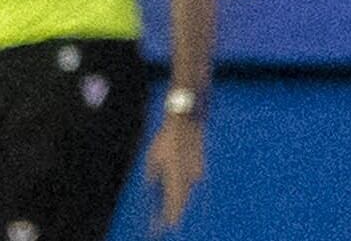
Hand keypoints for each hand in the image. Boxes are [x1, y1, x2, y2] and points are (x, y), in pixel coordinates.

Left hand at [145, 117, 204, 231]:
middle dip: (173, 214)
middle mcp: (188, 178)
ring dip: (179, 203)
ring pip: (187, 194)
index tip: (160, 228)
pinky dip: (185, 190)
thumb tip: (151, 186)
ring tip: (172, 212)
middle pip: (181, 203)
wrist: (187, 123)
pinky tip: (181, 193)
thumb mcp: (152, 157)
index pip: (171, 205)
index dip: (166, 218)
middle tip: (167, 224)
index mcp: (175, 178)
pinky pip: (191, 183)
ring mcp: (196, 173)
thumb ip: (152, 175)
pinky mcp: (200, 167)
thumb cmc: (166, 139)